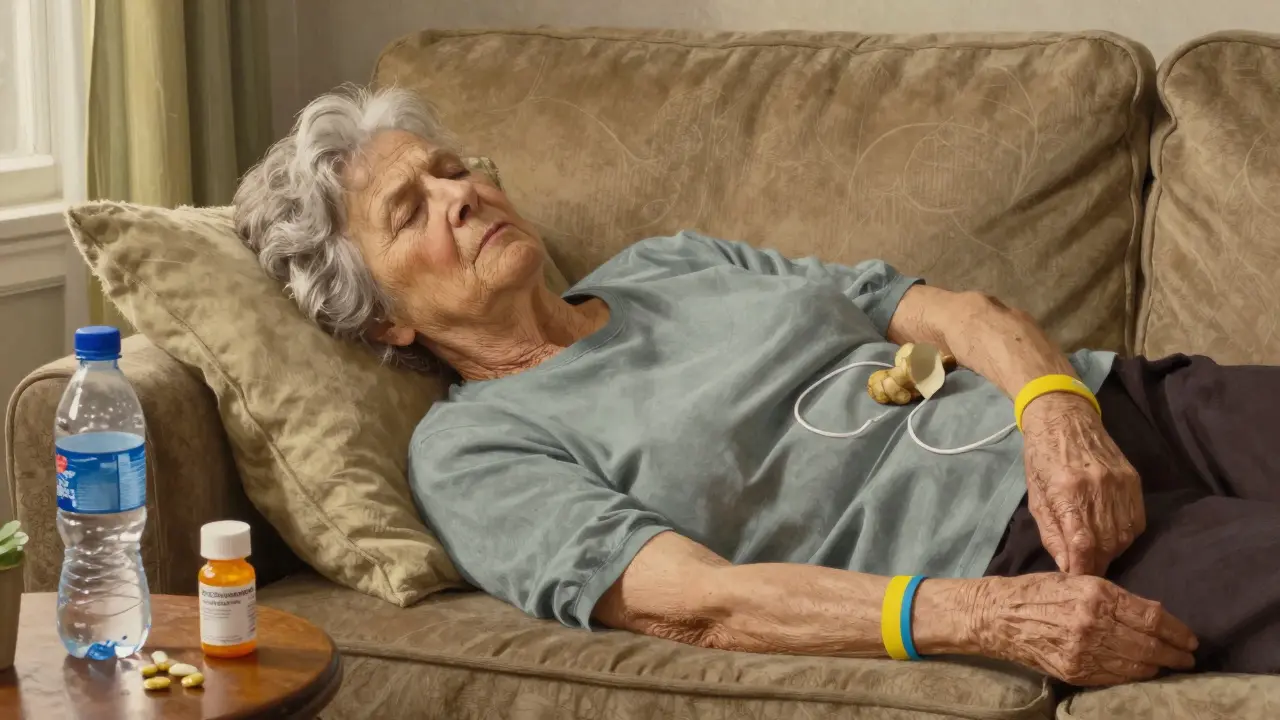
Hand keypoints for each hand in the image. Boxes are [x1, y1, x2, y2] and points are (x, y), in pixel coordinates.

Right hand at [971, 573, 1197, 685]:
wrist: (998, 616)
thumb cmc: (1037, 592)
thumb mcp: (1077, 581)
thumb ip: (1114, 596)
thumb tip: (1152, 610)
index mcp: (1096, 594)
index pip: (1151, 617)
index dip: (1177, 630)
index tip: (1190, 637)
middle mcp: (1093, 623)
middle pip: (1149, 643)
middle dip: (1175, 652)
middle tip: (1189, 656)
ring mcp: (1084, 650)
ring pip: (1136, 663)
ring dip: (1159, 666)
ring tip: (1171, 665)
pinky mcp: (1075, 670)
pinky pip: (1115, 676)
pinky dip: (1134, 675)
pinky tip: (1144, 672)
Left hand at [1022, 393, 1144, 575]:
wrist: (1064, 418)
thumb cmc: (1041, 458)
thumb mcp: (1036, 497)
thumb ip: (1052, 533)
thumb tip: (1067, 567)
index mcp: (1067, 491)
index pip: (1082, 543)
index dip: (1082, 569)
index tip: (1077, 582)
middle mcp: (1098, 488)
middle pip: (1107, 544)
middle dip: (1096, 564)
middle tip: (1085, 571)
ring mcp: (1120, 483)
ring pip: (1125, 536)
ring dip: (1111, 553)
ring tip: (1096, 556)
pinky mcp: (1134, 480)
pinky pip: (1137, 522)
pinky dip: (1125, 536)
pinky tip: (1112, 537)